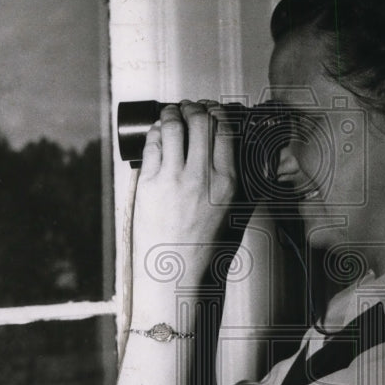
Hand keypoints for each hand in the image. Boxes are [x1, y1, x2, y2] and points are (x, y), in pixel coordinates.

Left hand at [132, 100, 237, 291]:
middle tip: (190, 107)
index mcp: (227, 183)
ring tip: (171, 113)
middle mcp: (202, 177)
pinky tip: (156, 131)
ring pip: (172, 127)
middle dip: (194, 108)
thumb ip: (234, 185)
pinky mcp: (149, 185)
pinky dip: (154, 132)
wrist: (176, 276)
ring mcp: (173, 179)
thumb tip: (230, 157)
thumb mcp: (234, 215)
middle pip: (199, 122)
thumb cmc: (204, 251)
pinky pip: (152, 146)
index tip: (213, 109)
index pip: (224, 131)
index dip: (217, 112)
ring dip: (171, 113)